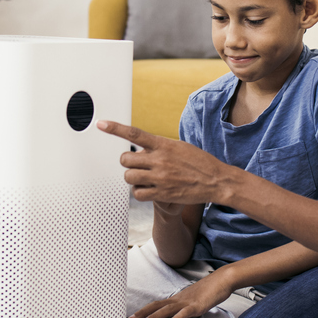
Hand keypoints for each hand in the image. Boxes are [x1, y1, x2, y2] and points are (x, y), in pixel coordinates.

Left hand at [98, 120, 236, 204]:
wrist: (216, 180)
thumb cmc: (199, 163)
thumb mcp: (180, 147)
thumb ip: (161, 146)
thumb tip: (144, 146)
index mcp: (163, 145)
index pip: (134, 134)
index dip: (115, 128)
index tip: (101, 124)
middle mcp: (159, 160)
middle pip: (125, 159)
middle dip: (128, 163)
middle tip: (138, 165)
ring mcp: (160, 177)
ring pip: (129, 177)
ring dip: (132, 178)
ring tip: (144, 178)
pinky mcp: (162, 193)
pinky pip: (138, 193)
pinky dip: (139, 192)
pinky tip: (148, 190)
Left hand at [128, 272, 234, 317]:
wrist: (222, 280)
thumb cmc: (209, 291)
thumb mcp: (193, 301)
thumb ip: (184, 308)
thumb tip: (177, 316)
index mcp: (177, 299)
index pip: (156, 305)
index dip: (144, 311)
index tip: (132, 317)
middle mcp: (179, 299)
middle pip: (156, 306)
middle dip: (142, 313)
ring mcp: (187, 302)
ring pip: (167, 309)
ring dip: (154, 317)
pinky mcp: (197, 306)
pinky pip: (185, 313)